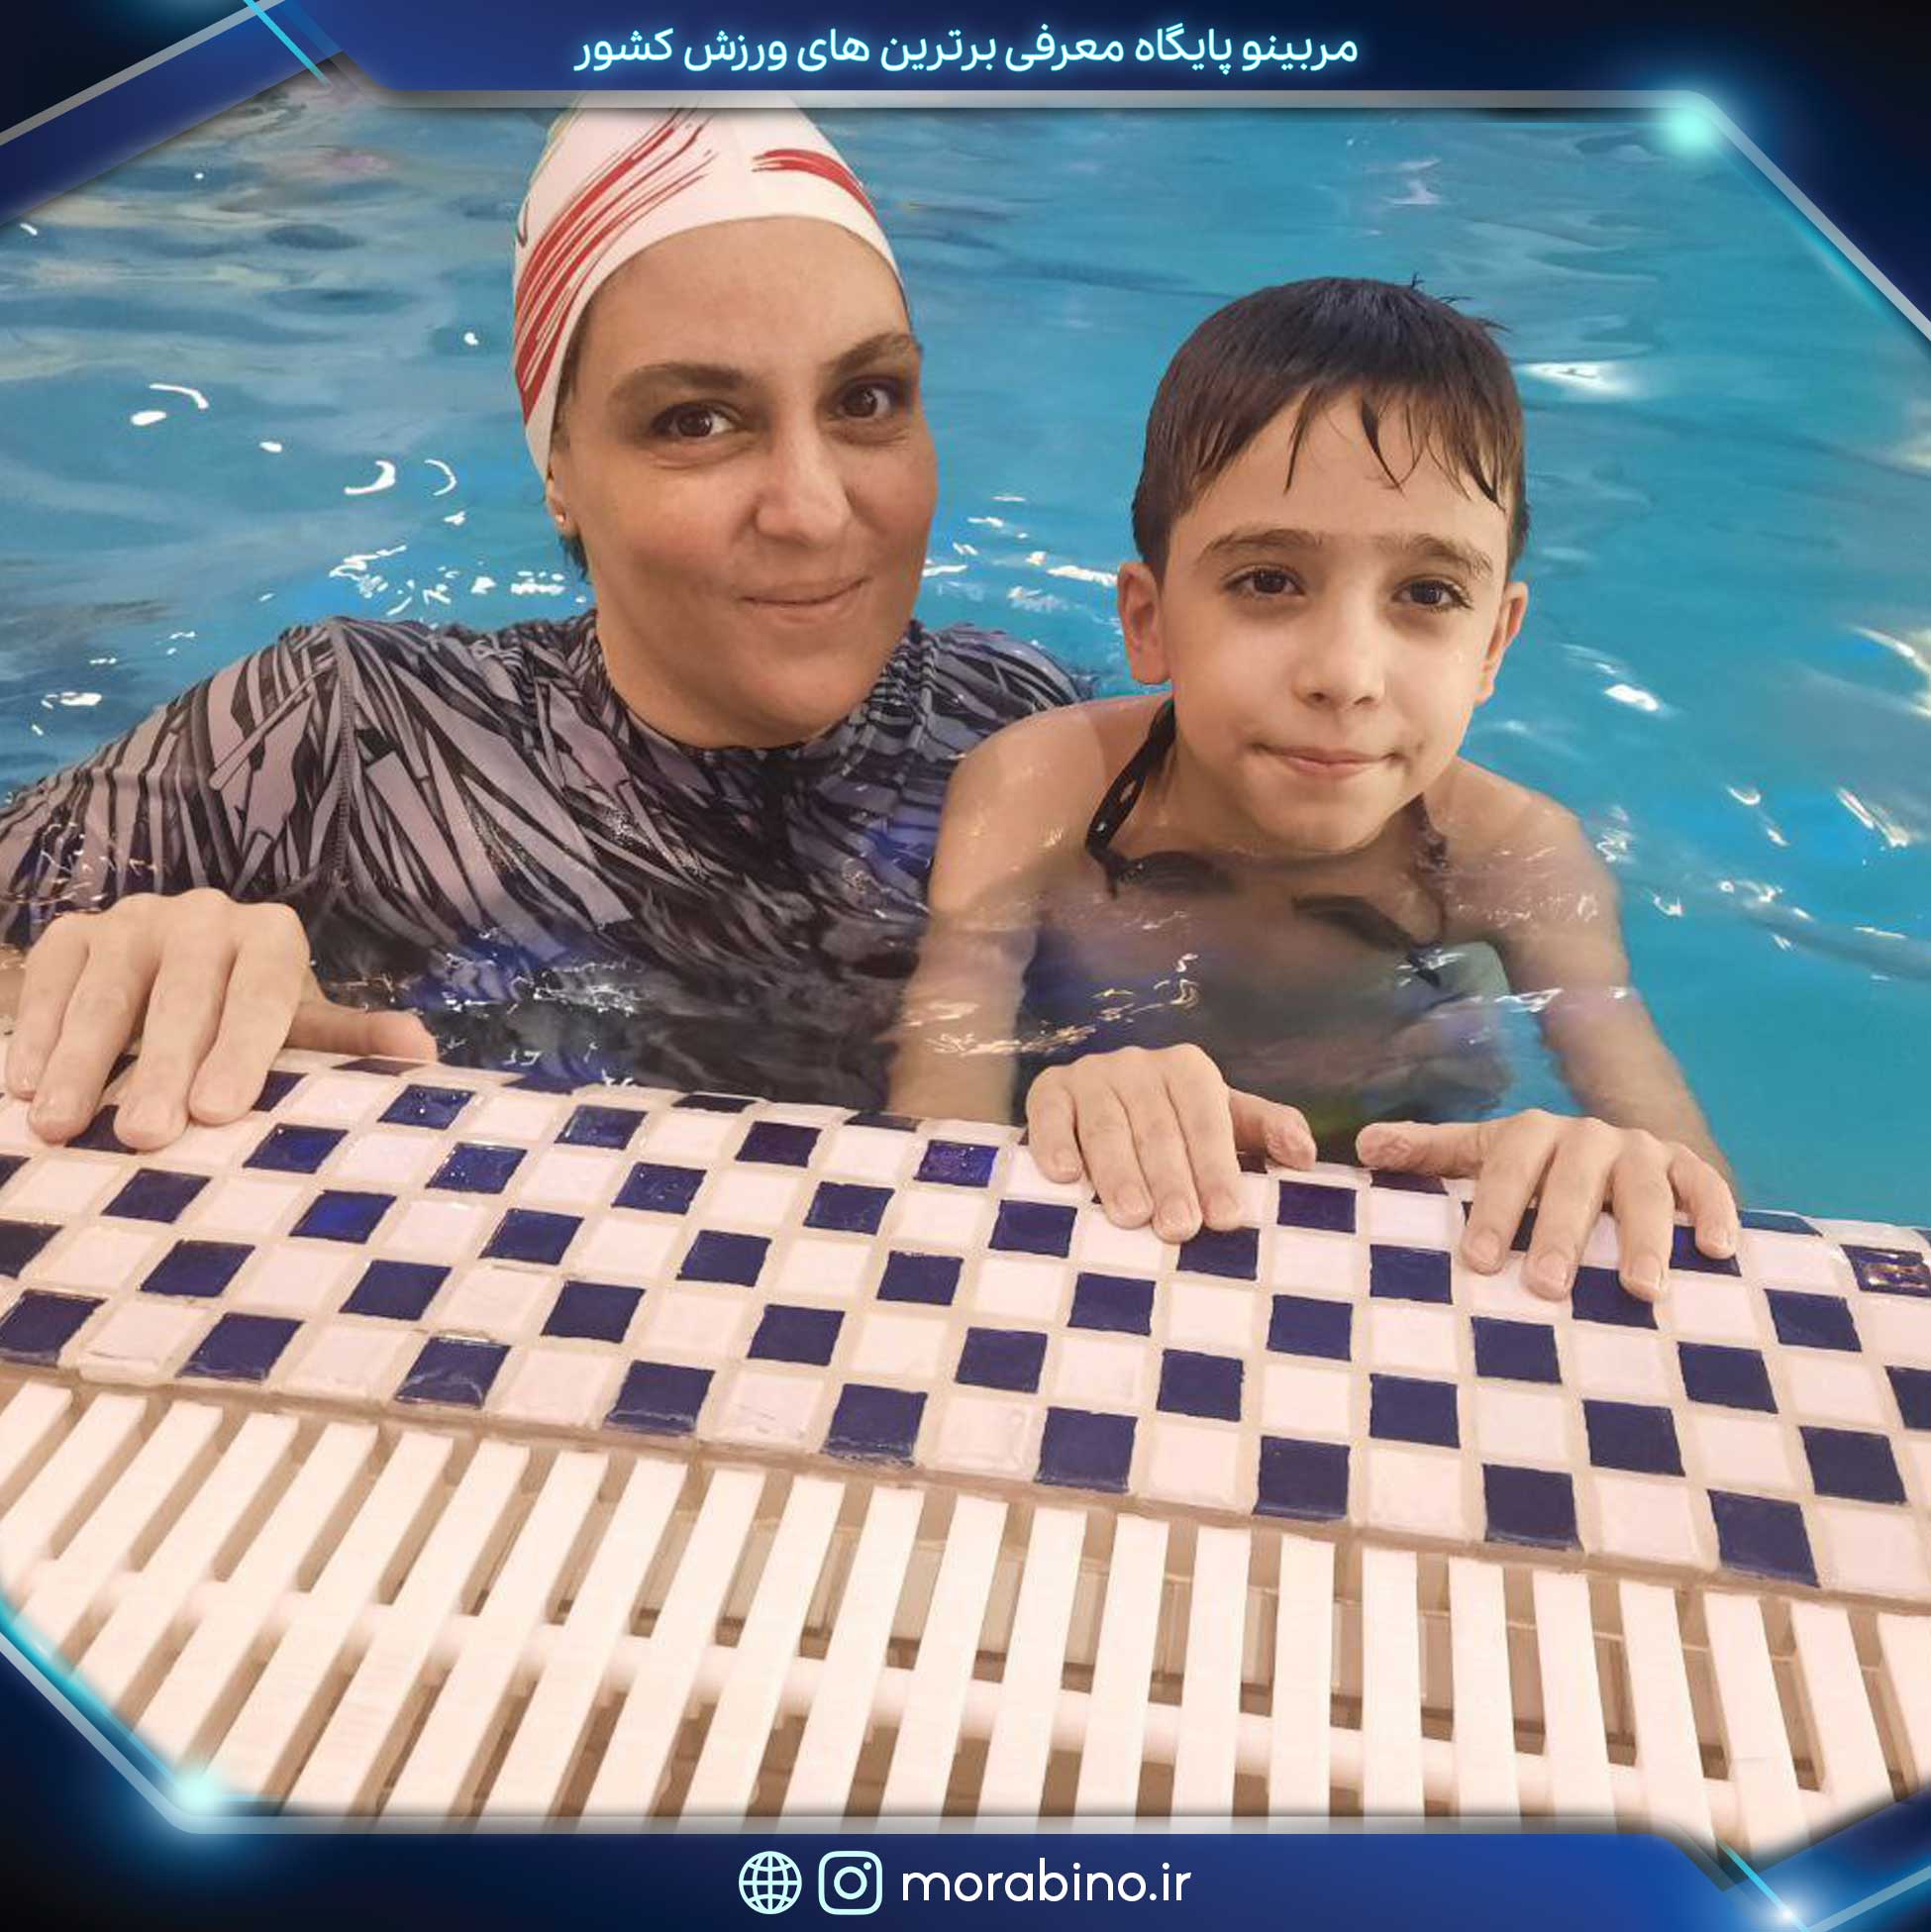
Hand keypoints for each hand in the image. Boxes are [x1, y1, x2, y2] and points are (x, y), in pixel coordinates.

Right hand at [4, 891, 436, 1150]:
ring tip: (61, 1126)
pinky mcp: (73, 933)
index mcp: (272, 939)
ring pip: (108, 993)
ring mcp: (135, 920)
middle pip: (183, 997)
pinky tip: (21, 1086)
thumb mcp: (300, 1028)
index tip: (219, 1111)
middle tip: (145, 1136)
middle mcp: (207, 917)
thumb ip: (351, 1042)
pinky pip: (53, 982)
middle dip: (162, 1069)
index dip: (241, 1051)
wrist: (169, 975)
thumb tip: (424, 1052)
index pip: (261, 994)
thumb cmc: (246, 1019)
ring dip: (82, 1063)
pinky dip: (37, 1035)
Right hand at [1026, 1045, 1315, 1240]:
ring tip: (1131, 1216)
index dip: (1217, 1170)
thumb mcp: (1225, 1123)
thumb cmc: (1175, 1126)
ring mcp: (1091, 1075)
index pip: (1206, 1120)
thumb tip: (1305, 1155)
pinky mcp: (1048, 1090)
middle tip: (1179, 1228)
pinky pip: (1051, 1117)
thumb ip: (1268, 1132)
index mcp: (1189, 1070)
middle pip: (1157, 1129)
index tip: (1226, 1218)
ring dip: (1118, 1172)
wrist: (1099, 1103)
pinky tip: (1065, 1177)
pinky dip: (1056, 1145)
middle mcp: (1139, 1065)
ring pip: (1106, 1127)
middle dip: (1171, 1181)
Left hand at [1355, 1109, 1738, 1299]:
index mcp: (1530, 1133)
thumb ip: (1427, 1153)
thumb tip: (1365, 1147)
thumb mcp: (1479, 1156)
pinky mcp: (1690, 1168)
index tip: (1479, 1263)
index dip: (1495, 1211)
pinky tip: (1718, 1252)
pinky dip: (1716, 1214)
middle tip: (1548, 1287)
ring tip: (1640, 1290)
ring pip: (1645, 1189)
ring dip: (1645, 1238)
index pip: (1507, 1166)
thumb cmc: (1531, 1172)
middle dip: (1562, 1233)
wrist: (1610, 1153)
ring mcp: (1642, 1151)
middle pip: (1575, 1181)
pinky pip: (1708, 1186)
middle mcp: (1587, 1137)